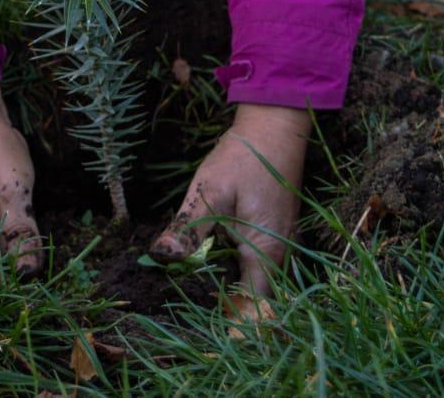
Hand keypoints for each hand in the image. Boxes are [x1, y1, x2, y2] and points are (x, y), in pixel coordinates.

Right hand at [0, 85, 42, 276]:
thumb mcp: (11, 193)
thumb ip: (21, 235)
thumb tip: (28, 275)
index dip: (15, 294)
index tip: (42, 296)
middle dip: (24, 284)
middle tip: (50, 286)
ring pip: (6, 266)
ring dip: (26, 266)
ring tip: (45, 266)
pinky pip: (10, 249)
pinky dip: (25, 250)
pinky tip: (37, 248)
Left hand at [151, 104, 308, 298]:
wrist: (274, 126)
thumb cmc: (243, 157)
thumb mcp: (210, 191)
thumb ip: (189, 228)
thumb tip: (162, 257)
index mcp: (265, 253)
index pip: (251, 306)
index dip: (225, 317)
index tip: (193, 313)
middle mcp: (280, 255)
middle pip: (253, 297)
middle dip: (222, 302)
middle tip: (183, 295)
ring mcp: (281, 244)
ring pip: (256, 279)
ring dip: (228, 282)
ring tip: (192, 276)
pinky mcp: (275, 232)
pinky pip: (257, 262)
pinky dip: (234, 264)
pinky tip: (210, 253)